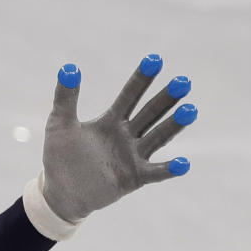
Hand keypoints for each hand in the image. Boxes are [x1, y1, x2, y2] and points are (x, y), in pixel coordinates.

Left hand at [40, 54, 195, 223]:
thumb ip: (65, 98)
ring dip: (173, 126)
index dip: (141, 79)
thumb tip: (69, 68)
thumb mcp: (60, 123)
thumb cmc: (60, 156)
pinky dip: (169, 169)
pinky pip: (155, 173)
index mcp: (111, 120)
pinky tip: (184, 163)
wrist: (61, 191)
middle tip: (183, 82)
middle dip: (166, 98)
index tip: (155, 59)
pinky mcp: (134, 178)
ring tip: (190, 110)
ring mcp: (133, 157)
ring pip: (157, 138)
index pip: (130, 95)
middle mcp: (127, 136)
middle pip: (150, 113)